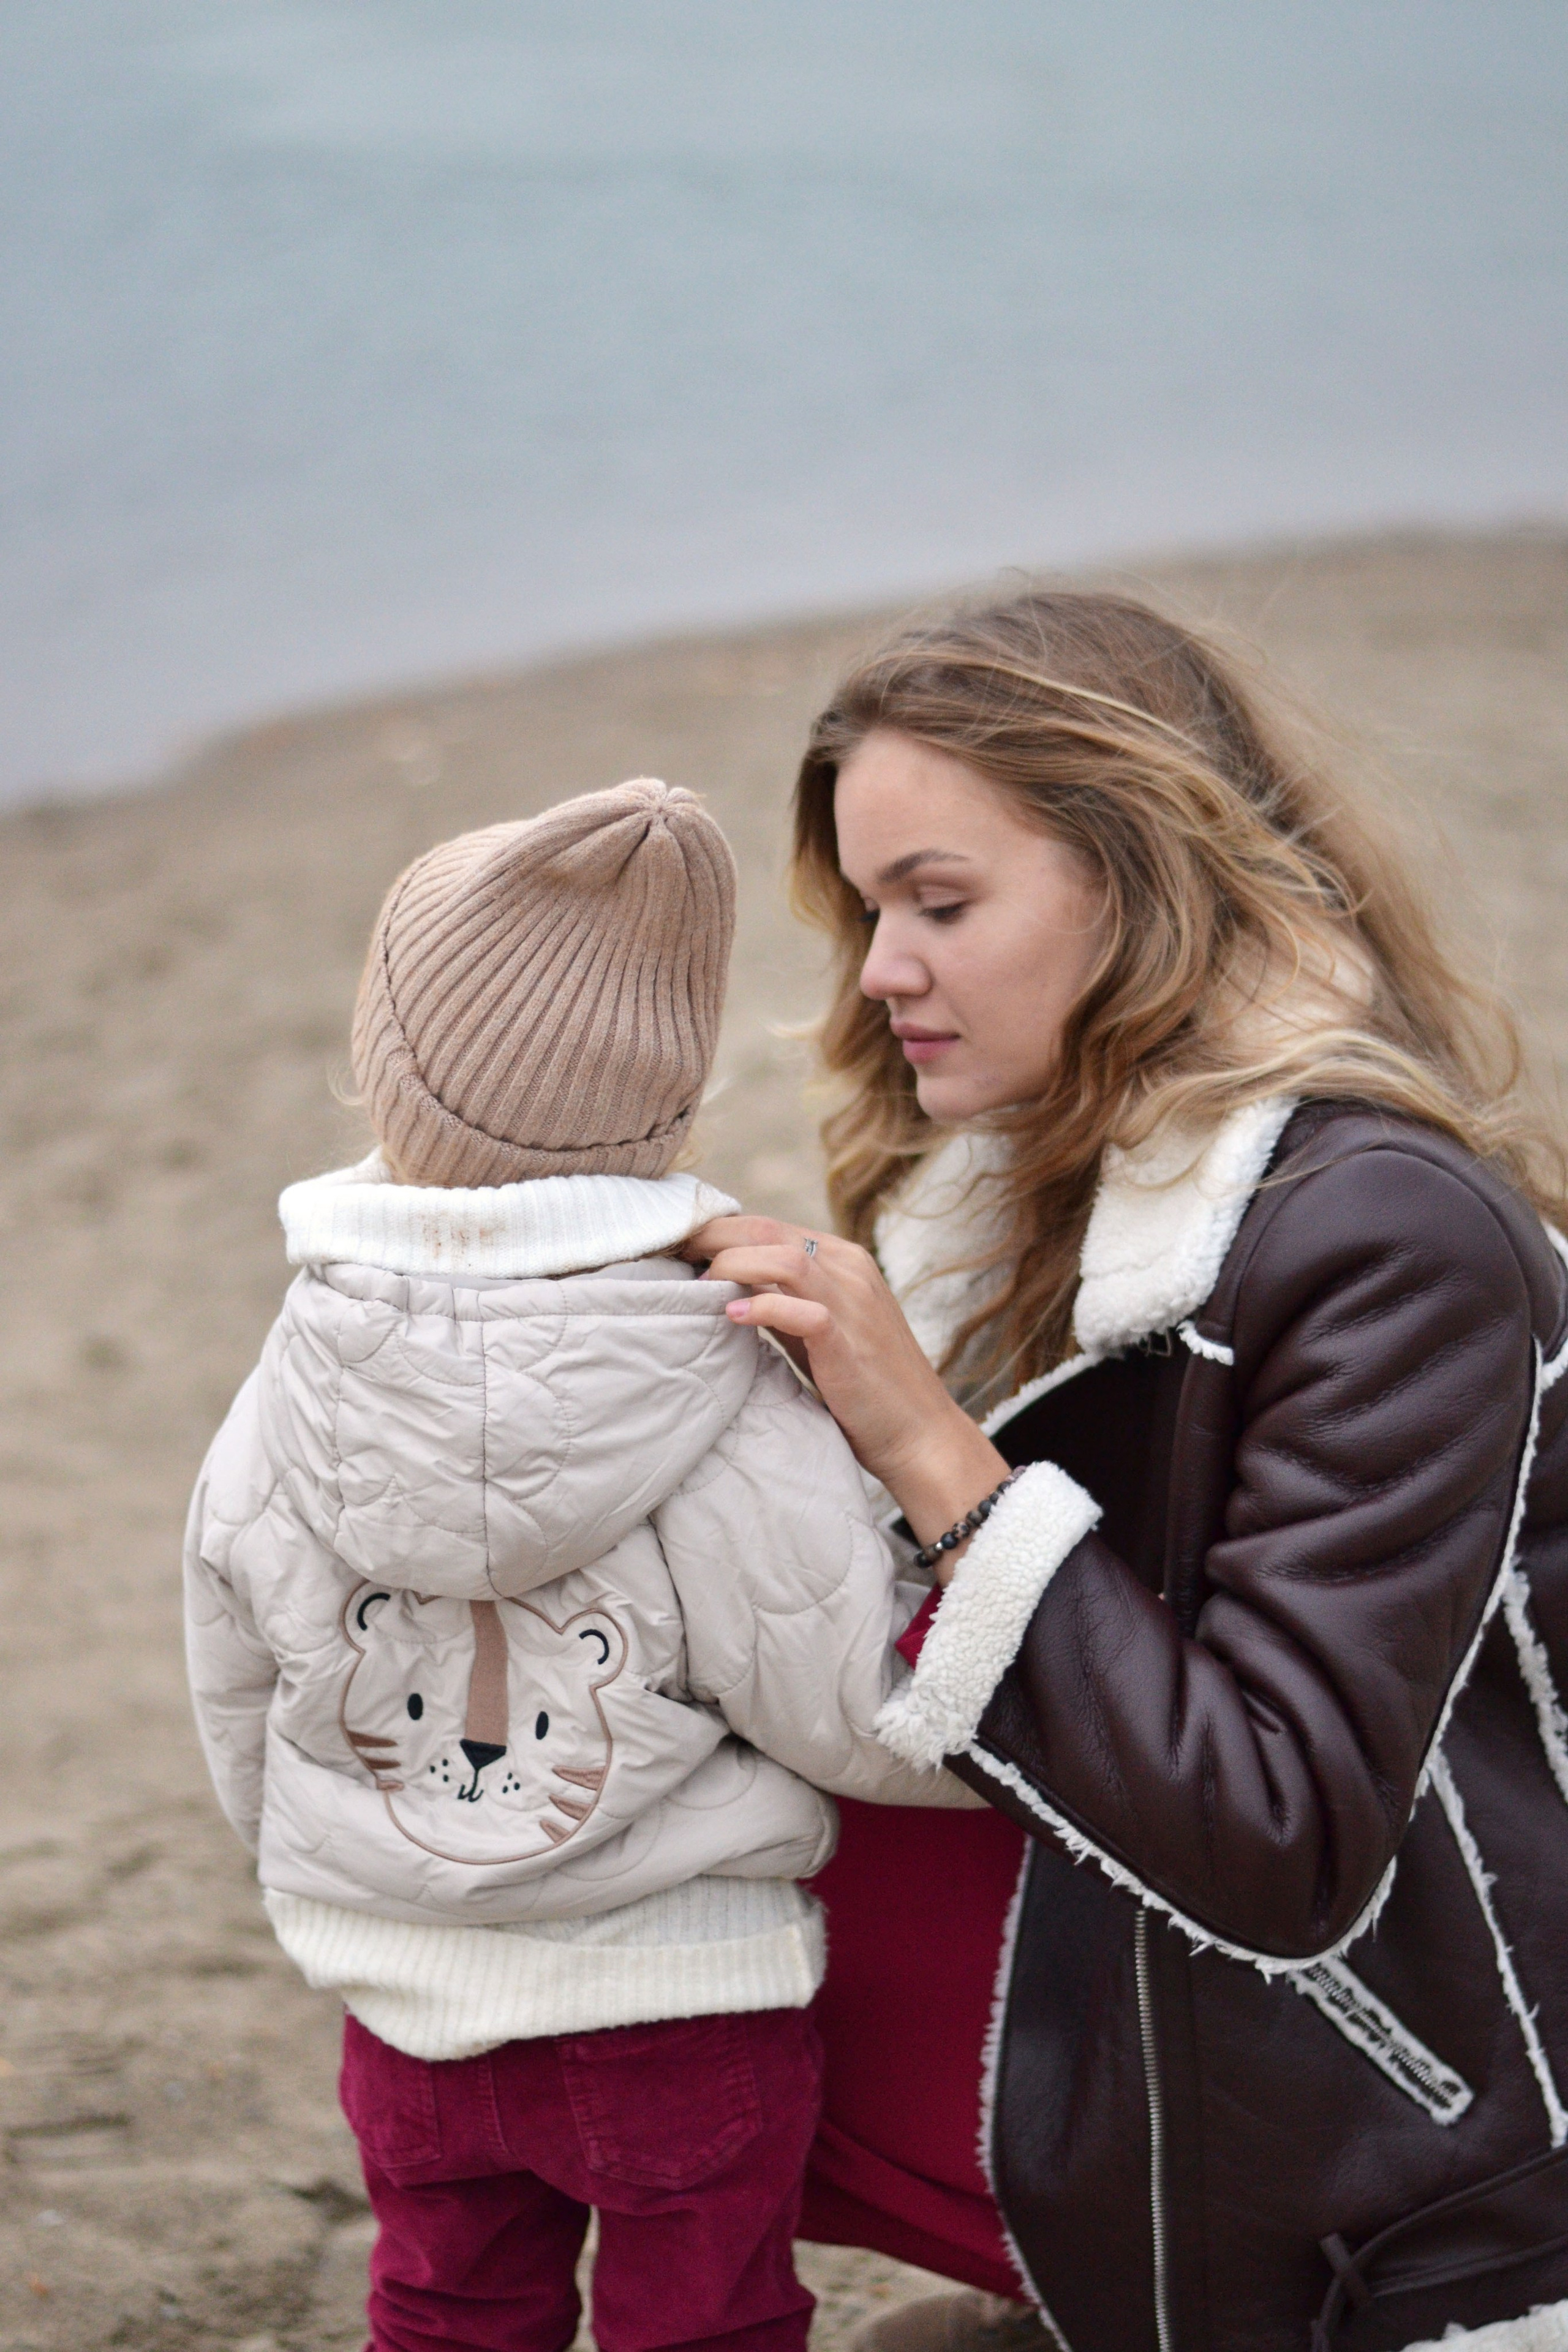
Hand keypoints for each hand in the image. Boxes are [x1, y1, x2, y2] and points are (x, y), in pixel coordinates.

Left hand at [683, 1216, 1010, 1573]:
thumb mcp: (818, 1330)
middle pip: (767, 1230)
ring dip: (732, 1267)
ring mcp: (853, 1302)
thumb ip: (781, 1302)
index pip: (768, 1225)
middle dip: (712, 1239)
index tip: (679, 1248)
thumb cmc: (864, 1385)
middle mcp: (849, 1269)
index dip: (717, 1232)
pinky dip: (762, 1308)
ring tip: (699, 1290)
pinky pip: (801, 1310)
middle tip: (671, 1258)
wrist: (919, 1433)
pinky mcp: (849, 1341)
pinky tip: (731, 1318)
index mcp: (842, 1260)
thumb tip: (724, 1286)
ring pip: (783, 1258)